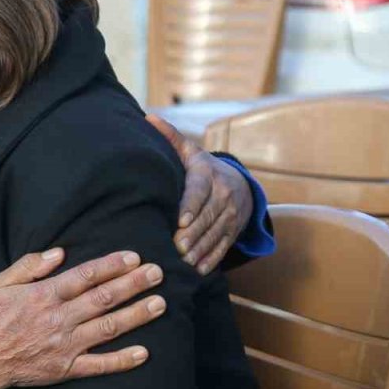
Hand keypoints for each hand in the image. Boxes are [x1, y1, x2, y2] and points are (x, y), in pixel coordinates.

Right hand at [0, 249, 164, 388]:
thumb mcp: (3, 283)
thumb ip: (30, 265)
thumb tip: (60, 252)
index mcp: (44, 295)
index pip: (85, 276)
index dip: (111, 265)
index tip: (133, 257)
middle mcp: (59, 319)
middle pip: (103, 298)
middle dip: (133, 284)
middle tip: (157, 273)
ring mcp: (65, 346)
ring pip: (107, 328)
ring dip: (136, 316)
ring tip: (160, 304)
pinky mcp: (66, 369)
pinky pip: (99, 365)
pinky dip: (122, 361)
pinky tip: (144, 353)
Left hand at [147, 113, 253, 274]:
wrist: (240, 184)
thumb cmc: (202, 168)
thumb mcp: (189, 151)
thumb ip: (169, 137)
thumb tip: (148, 117)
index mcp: (208, 174)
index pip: (199, 190)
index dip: (191, 206)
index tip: (180, 221)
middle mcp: (223, 194)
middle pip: (207, 217)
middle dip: (192, 234)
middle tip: (176, 249)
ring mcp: (231, 215)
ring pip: (215, 234)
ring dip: (200, 251)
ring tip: (183, 263)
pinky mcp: (233, 232)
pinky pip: (223, 247)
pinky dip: (211, 260)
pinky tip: (198, 271)